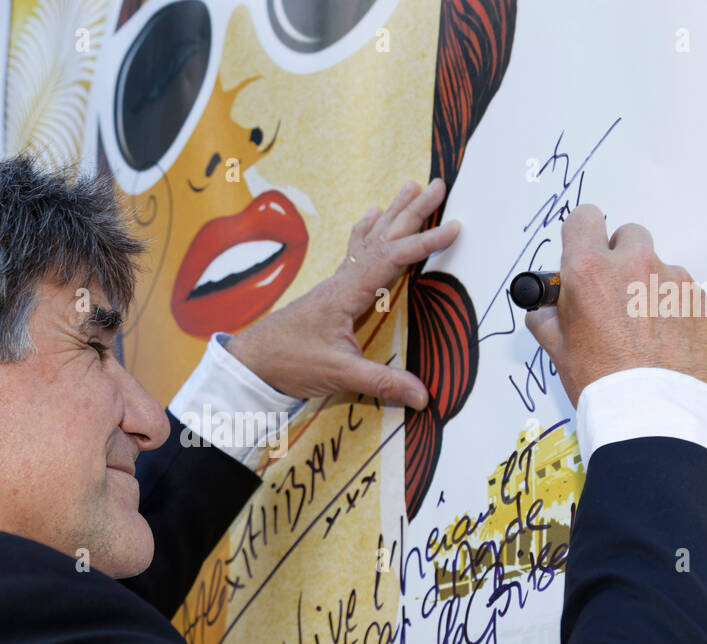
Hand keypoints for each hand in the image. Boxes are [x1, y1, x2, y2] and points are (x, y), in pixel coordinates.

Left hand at [224, 179, 461, 409]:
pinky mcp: (331, 292)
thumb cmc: (289, 363)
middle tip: (439, 185)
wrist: (251, 363)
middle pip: (383, 237)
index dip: (424, 243)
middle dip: (413, 211)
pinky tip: (371, 215)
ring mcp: (336, 284)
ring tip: (411, 187)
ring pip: (369, 239)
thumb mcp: (338, 374)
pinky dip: (367, 231)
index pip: (392, 259)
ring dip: (393, 214)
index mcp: (347, 294)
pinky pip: (355, 251)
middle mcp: (342, 281)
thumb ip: (381, 383)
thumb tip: (423, 396)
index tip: (455, 228)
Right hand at [525, 204, 706, 407]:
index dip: (581, 234)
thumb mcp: (557, 349)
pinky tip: (660, 339)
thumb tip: (545, 310)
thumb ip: (548, 318)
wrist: (652, 411)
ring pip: (656, 266)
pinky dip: (669, 307)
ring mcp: (671, 278)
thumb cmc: (600, 381)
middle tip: (611, 294)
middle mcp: (632, 263)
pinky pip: (679, 291)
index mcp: (589, 270)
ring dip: (646, 285)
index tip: (582, 252)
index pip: (584, 218)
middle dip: (618, 256)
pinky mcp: (698, 298)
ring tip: (639, 328)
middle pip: (627, 234)